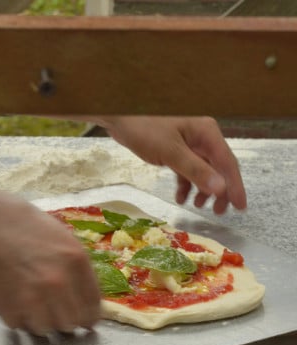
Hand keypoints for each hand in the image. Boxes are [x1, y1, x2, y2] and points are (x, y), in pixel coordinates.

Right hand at [0, 185, 100, 335]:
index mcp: (76, 260)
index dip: (88, 315)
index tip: (83, 318)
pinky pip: (21, 325)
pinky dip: (17, 317)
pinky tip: (11, 297)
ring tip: (29, 301)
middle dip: (65, 318)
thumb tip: (80, 289)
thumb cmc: (16, 222)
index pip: (93, 306)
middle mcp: (60, 283)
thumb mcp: (58, 234)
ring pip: (48, 329)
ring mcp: (35, 299)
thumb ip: (73, 264)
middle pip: (73, 322)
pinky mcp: (9, 310)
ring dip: (40, 320)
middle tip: (54, 309)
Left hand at [103, 116, 246, 213]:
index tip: (240, 207)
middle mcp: (201, 138)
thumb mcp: (171, 152)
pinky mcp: (174, 150)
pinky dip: (185, 184)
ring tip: (197, 206)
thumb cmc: (145, 128)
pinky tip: (180, 197)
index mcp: (206, 133)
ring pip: (202, 171)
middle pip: (217, 168)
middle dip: (219, 191)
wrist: (119, 117)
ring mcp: (188, 144)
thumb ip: (195, 170)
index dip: (235, 186)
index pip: (227, 163)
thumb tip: (221, 188)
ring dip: (201, 189)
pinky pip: (186, 170)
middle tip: (219, 212)